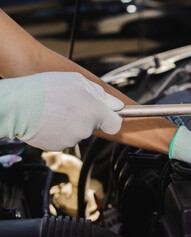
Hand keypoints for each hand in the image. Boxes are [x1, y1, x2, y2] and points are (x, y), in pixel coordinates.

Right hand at [0, 72, 123, 150]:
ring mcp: (72, 139)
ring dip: (71, 123)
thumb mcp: (78, 81)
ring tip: (56, 110)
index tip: (107, 114)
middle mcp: (86, 128)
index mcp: (95, 112)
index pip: (115, 124)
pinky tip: (49, 120)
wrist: (17, 106)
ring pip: (78, 132)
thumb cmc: (45, 90)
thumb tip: (117, 105)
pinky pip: (64, 138)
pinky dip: (59, 131)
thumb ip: (102, 95)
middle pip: (94, 126)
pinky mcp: (58, 146)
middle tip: (70, 104)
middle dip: (86, 116)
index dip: (111, 118)